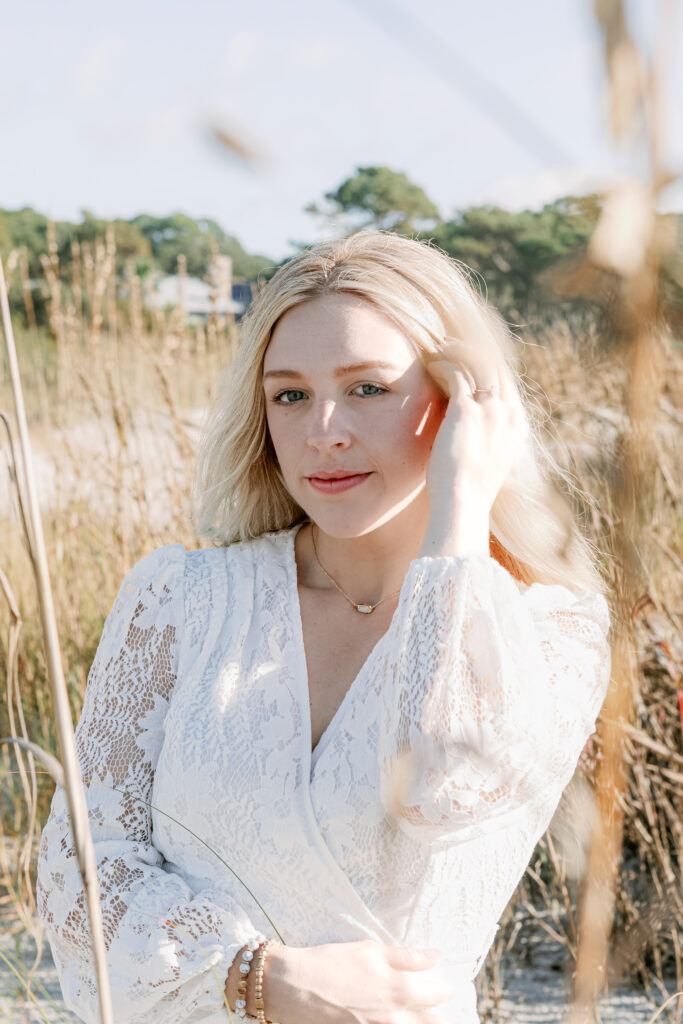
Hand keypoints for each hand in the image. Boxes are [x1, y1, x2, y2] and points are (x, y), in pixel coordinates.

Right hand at [261, 938, 457, 1023]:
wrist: (295, 986)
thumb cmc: (332, 962)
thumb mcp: (371, 951)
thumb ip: (408, 957)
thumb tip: (436, 957)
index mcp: (396, 989)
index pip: (434, 996)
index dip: (444, 992)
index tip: (449, 988)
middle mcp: (391, 1016)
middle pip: (427, 1022)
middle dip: (436, 1016)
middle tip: (439, 1009)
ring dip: (419, 1020)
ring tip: (425, 1016)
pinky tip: (396, 1018)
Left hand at [423, 336, 528, 517]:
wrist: (463, 505)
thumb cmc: (468, 491)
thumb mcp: (487, 461)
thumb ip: (486, 438)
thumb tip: (470, 428)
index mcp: (518, 426)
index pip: (507, 383)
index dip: (488, 366)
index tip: (470, 360)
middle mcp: (510, 414)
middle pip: (496, 367)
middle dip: (474, 351)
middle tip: (452, 344)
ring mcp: (491, 410)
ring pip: (478, 363)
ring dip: (458, 350)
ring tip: (440, 345)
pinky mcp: (466, 410)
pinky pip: (456, 374)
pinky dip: (444, 363)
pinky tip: (432, 362)